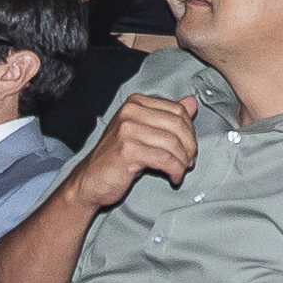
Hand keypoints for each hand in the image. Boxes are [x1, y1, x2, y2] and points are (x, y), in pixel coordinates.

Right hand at [74, 92, 202, 209]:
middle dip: (189, 147)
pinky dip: (175, 170)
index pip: (177, 110)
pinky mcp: (127, 150)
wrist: (91, 180)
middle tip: (189, 161)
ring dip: (182, 161)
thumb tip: (191, 102)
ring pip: (172, 143)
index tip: (189, 147)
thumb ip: (167, 117)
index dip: (190, 131)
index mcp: (136, 103)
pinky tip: (174, 177)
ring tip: (180, 171)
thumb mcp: (144, 132)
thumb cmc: (116, 158)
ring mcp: (127, 129)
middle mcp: (130, 112)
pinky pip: (164, 159)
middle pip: (177, 125)